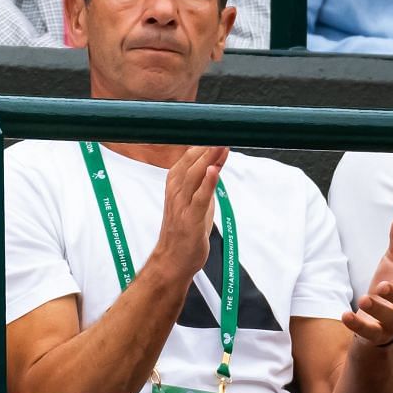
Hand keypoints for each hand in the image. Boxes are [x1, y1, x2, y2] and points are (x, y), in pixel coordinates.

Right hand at [149, 144, 227, 283]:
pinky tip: (216, 169)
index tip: (215, 129)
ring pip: (193, 177)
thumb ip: (205, 184)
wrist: (171, 263)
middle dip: (205, 147)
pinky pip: (199, 198)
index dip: (200, 145)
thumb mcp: (197, 204)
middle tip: (221, 130)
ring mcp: (181, 207)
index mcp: (175, 188)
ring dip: (208, 159)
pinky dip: (207, 183)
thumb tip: (218, 163)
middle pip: (189, 165)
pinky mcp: (190, 221)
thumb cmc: (184, 233)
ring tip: (220, 144)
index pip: (187, 160)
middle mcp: (175, 194)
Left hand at [343, 209, 392, 344]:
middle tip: (382, 286)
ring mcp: (392, 322)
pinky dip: (358, 325)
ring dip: (378, 309)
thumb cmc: (390, 286)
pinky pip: (370, 333)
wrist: (377, 318)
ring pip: (391, 320)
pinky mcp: (375, 334)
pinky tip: (345, 315)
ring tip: (364, 298)